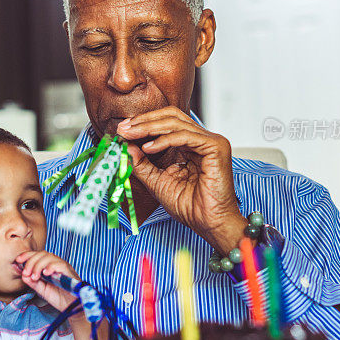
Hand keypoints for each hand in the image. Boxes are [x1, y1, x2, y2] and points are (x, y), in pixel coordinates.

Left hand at [15, 251, 81, 315]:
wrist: (72, 308)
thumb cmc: (59, 298)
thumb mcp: (42, 290)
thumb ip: (33, 282)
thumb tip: (23, 274)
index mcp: (49, 267)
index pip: (38, 255)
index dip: (28, 255)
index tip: (18, 260)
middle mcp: (57, 265)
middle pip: (43, 254)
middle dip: (31, 261)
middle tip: (26, 273)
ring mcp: (63, 268)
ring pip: (50, 257)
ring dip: (39, 265)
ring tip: (35, 276)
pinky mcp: (69, 273)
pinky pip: (60, 265)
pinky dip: (51, 267)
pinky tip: (45, 274)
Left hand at [118, 107, 246, 254]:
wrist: (208, 223)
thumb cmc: (189, 206)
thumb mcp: (157, 181)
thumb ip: (142, 163)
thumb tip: (126, 146)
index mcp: (192, 145)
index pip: (167, 123)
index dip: (144, 123)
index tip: (122, 130)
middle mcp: (203, 139)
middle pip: (172, 116)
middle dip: (144, 120)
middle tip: (123, 128)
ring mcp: (212, 141)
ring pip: (176, 123)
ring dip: (149, 127)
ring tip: (131, 134)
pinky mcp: (216, 147)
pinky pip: (185, 136)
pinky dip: (164, 140)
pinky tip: (148, 148)